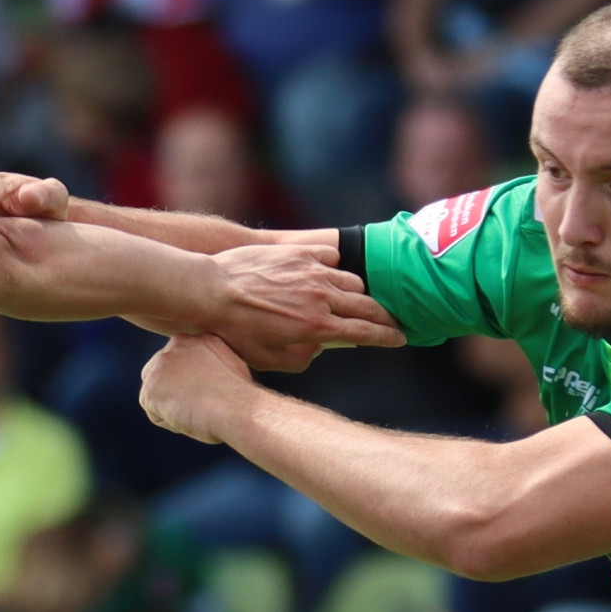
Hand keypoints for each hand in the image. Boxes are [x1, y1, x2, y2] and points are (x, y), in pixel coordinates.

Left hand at [140, 333, 260, 443]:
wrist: (238, 408)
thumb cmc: (242, 399)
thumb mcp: (232, 370)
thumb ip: (213, 367)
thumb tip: (207, 380)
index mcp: (200, 339)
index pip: (182, 364)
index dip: (192, 386)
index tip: (209, 397)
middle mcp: (177, 344)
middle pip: (163, 376)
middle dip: (175, 395)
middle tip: (200, 408)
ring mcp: (160, 364)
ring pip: (159, 397)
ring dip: (175, 411)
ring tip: (199, 413)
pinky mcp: (150, 387)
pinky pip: (156, 414)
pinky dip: (171, 423)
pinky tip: (190, 419)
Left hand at [198, 241, 401, 372]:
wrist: (210, 293)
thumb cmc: (236, 332)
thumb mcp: (271, 358)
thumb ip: (303, 356)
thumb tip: (321, 346)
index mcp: (317, 328)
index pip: (366, 332)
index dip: (387, 337)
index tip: (400, 339)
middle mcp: (321, 298)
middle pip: (368, 305)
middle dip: (384, 315)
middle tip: (392, 320)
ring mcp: (312, 271)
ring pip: (352, 280)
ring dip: (357, 291)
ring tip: (355, 298)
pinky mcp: (299, 252)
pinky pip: (330, 256)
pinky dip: (333, 266)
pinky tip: (327, 272)